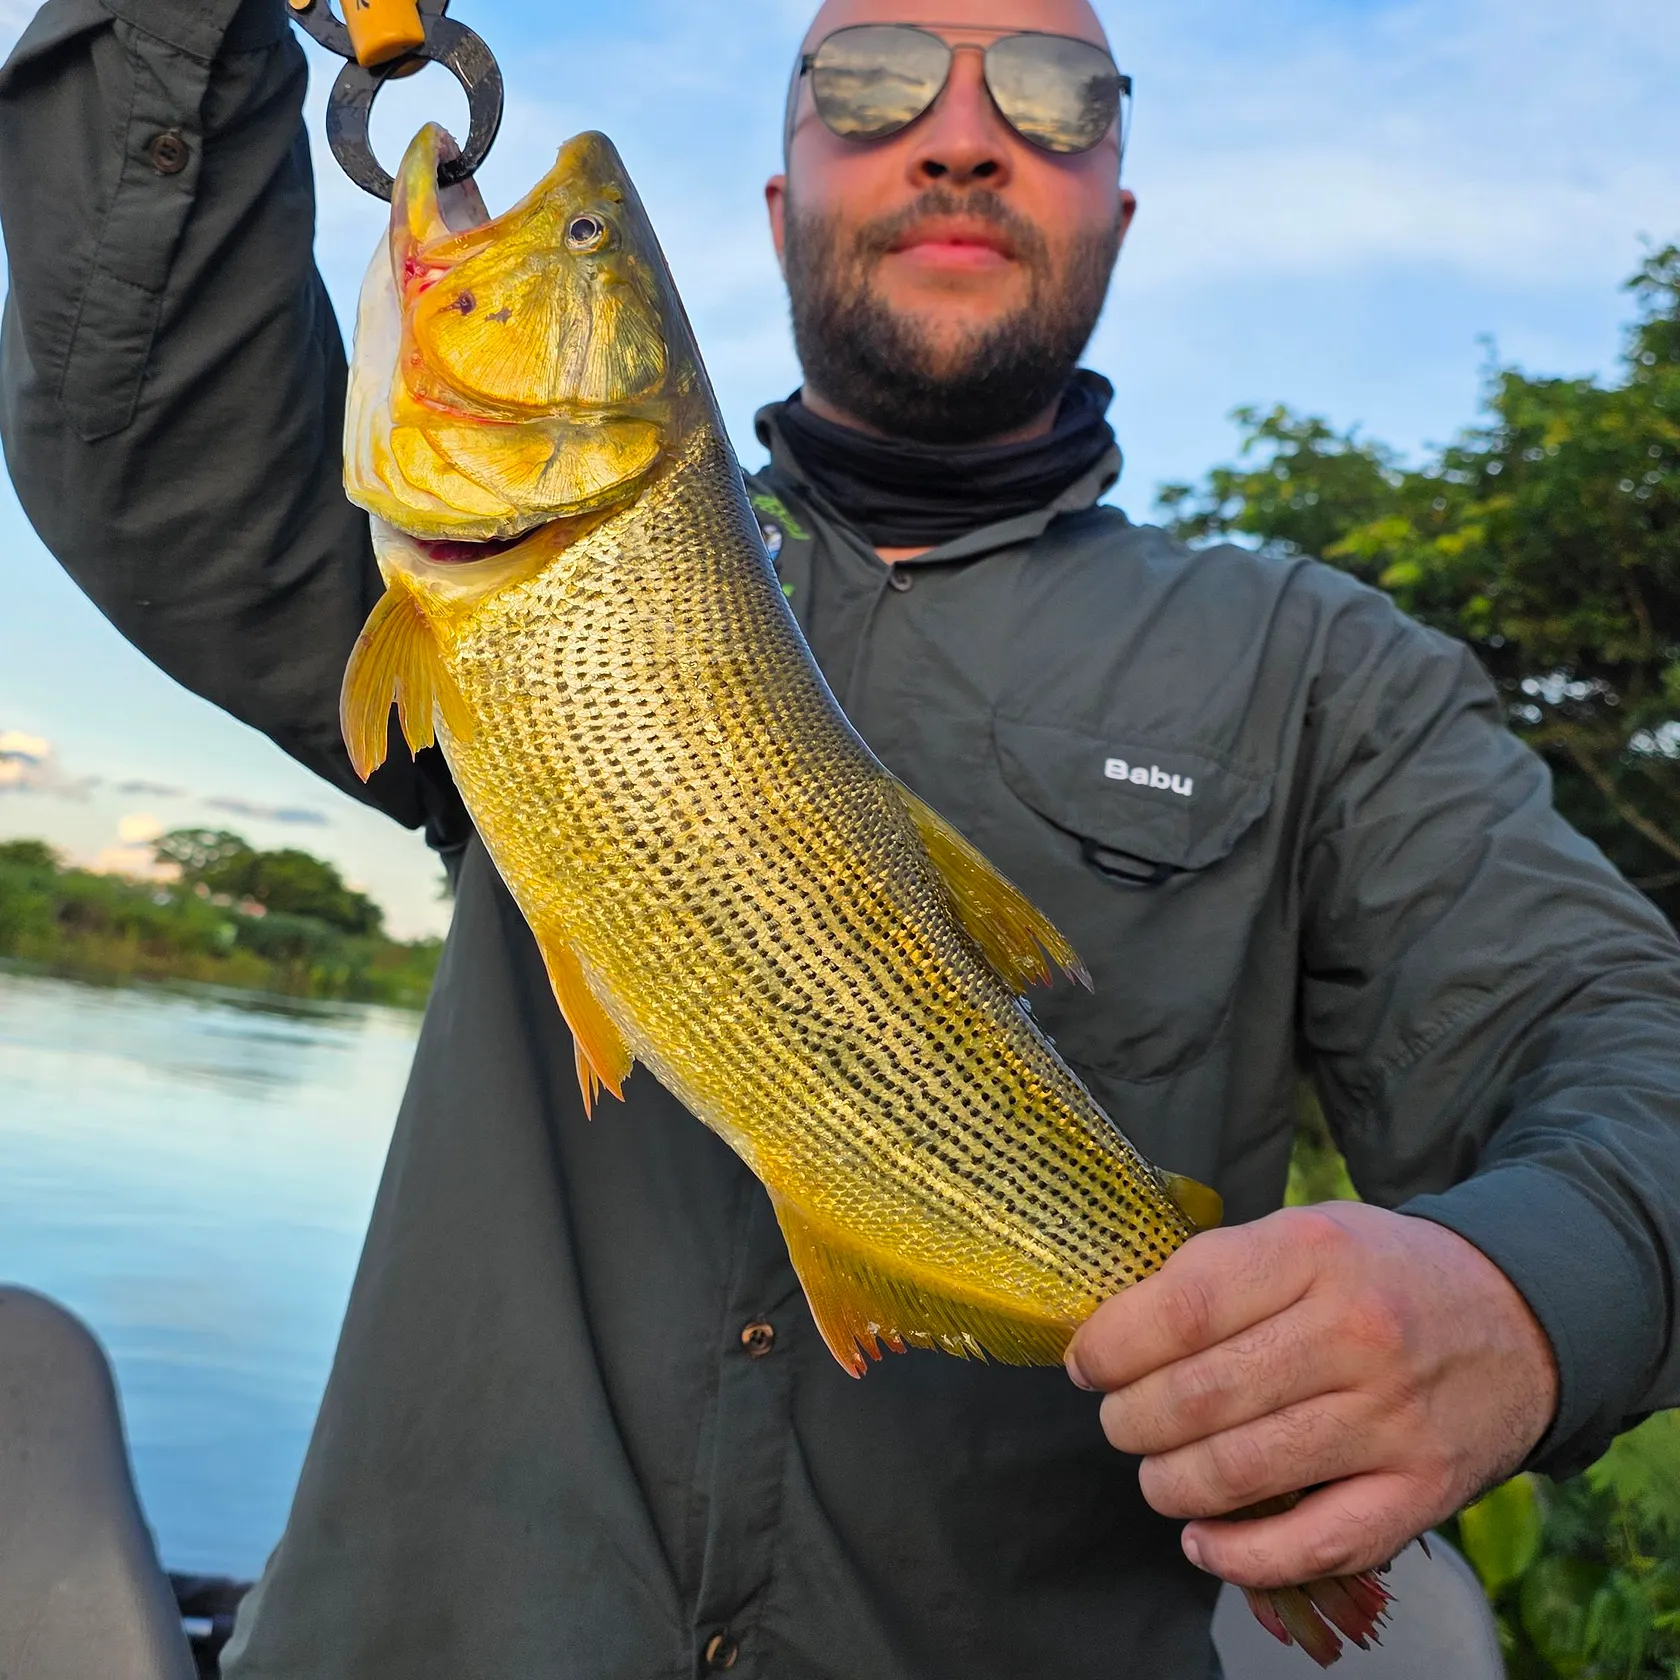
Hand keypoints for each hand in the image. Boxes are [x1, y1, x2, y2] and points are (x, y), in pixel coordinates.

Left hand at [1064, 1201, 1557, 1587]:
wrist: (1517, 1317)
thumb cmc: (1379, 1272)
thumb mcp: (1304, 1232)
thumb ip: (1217, 1273)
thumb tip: (1112, 1329)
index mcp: (1314, 1251)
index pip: (1184, 1307)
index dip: (1113, 1344)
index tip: (1086, 1362)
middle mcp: (1356, 1333)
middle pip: (1201, 1396)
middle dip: (1130, 1418)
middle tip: (1118, 1419)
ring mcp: (1392, 1419)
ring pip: (1242, 1472)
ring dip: (1170, 1483)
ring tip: (1156, 1473)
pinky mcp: (1421, 1492)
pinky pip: (1313, 1544)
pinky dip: (1240, 1556)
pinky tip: (1202, 1541)